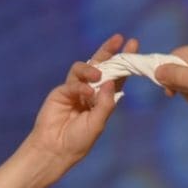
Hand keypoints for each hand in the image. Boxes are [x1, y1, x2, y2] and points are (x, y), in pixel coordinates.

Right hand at [21, 34, 138, 175]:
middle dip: (109, 51)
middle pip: (102, 65)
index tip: (133, 44)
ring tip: (98, 75)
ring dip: (93, 68)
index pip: (117, 76)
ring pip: (85, 69)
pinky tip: (86, 93)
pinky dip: (81, 85)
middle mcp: (91, 91)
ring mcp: (76, 90)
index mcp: (104, 99)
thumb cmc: (78, 140)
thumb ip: (105, 103)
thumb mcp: (97, 123)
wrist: (55, 149)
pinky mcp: (62, 91)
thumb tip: (111, 82)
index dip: (125, 61)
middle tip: (119, 39)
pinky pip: (74, 82)